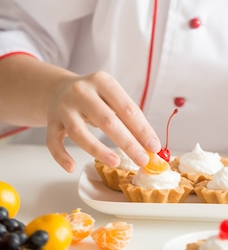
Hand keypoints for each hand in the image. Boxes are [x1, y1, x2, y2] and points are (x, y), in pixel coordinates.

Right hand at [46, 70, 160, 172]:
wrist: (59, 89)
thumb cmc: (94, 97)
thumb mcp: (111, 97)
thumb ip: (128, 117)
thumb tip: (150, 146)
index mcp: (103, 81)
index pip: (127, 108)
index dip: (142, 129)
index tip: (154, 147)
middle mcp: (82, 91)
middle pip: (107, 120)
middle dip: (128, 142)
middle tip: (143, 160)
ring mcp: (64, 107)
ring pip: (79, 132)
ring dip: (98, 150)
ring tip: (116, 162)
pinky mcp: (51, 121)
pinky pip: (53, 142)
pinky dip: (61, 156)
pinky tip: (72, 167)